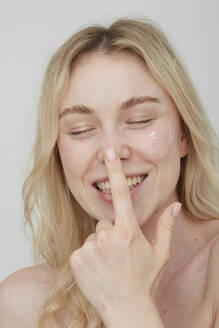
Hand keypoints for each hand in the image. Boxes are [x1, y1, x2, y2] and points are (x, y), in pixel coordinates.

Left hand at [69, 148, 180, 325]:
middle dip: (111, 232)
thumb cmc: (144, 281)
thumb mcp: (160, 254)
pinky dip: (88, 256)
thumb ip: (166, 226)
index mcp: (129, 231)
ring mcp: (89, 248)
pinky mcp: (76, 258)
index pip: (121, 194)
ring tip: (108, 263)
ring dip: (99, 245)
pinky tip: (97, 269)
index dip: (115, 171)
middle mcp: (107, 236)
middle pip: (105, 222)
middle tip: (119, 252)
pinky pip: (82, 248)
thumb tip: (175, 205)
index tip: (109, 154)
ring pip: (94, 235)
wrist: (125, 309)